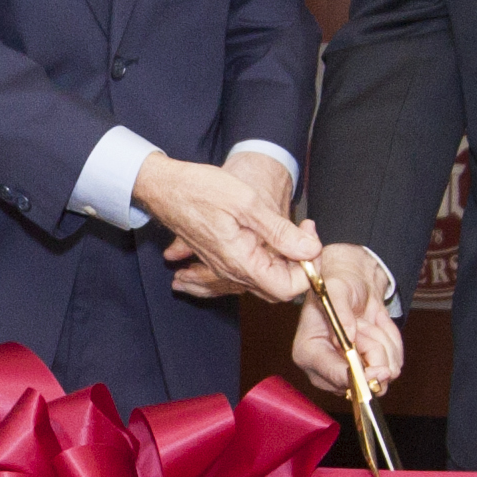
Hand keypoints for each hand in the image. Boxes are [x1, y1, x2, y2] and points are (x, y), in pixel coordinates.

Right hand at [131, 151, 318, 303]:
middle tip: (304, 233)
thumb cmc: (200, 190)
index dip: (307, 270)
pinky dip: (271, 258)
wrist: (166, 188)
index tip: (310, 241)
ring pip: (268, 279)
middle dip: (300, 265)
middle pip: (280, 287)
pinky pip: (254, 270)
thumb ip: (280, 231)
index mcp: (241, 262)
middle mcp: (233, 271)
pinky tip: (276, 237)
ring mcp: (227, 267)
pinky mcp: (225, 258)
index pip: (287, 288)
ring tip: (292, 230)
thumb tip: (310, 249)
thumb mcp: (247, 203)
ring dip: (286, 259)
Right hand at [288, 244, 401, 399]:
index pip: (332, 375)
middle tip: (363, 324)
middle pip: (362, 381)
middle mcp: (326, 370)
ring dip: (382, 342)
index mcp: (308, 353)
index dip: (356, 376)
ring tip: (367, 323)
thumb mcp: (337, 290)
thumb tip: (347, 337)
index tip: (377, 370)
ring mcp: (349, 373)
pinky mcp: (369, 371)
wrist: (355, 284)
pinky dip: (392, 343)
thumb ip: (340, 312)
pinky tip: (377, 329)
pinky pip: (394, 365)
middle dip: (373, 350)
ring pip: (382, 373)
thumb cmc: (339, 285)